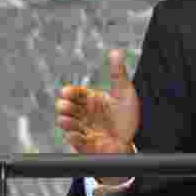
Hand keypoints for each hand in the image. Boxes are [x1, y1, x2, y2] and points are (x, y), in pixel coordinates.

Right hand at [56, 49, 140, 183]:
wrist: (130, 143)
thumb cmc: (127, 118)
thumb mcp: (125, 93)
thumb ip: (118, 73)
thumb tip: (117, 51)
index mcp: (91, 100)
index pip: (76, 93)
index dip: (69, 93)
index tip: (67, 92)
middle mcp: (84, 114)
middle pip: (67, 107)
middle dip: (64, 106)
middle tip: (65, 106)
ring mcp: (83, 129)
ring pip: (67, 123)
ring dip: (65, 121)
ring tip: (66, 120)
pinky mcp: (84, 144)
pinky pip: (75, 141)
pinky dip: (74, 138)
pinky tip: (76, 135)